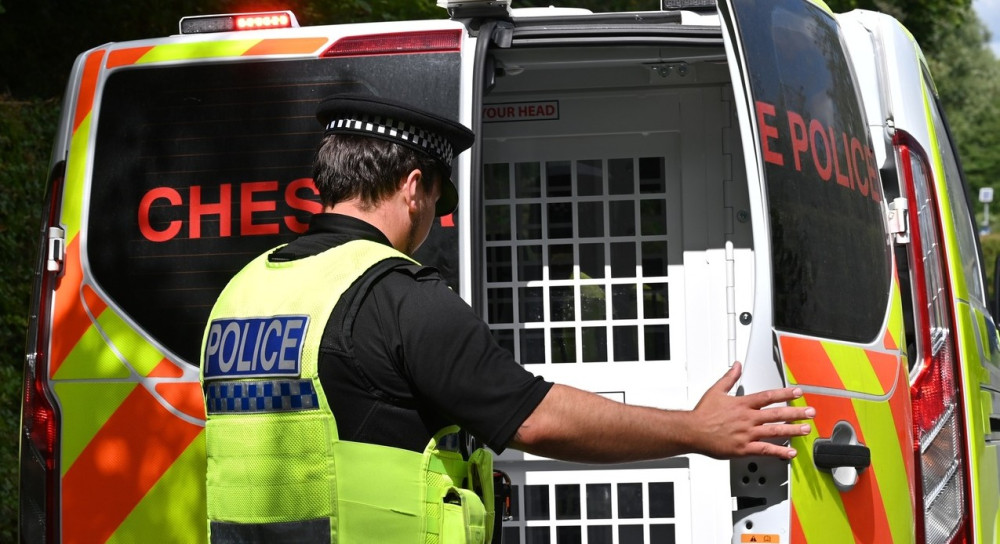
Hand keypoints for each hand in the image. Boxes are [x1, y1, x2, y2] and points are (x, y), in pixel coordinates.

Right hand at [688, 361, 813, 459]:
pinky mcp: (744, 448)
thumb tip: (736, 366)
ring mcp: (747, 433)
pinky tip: (790, 453)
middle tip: (810, 412)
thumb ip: (729, 378)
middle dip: (796, 413)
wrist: (692, 431)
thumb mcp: (716, 390)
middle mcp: (748, 418)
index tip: (797, 393)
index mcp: (742, 404)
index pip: (768, 396)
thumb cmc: (702, 414)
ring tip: (806, 430)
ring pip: (775, 431)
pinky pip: (765, 450)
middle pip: (777, 414)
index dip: (785, 394)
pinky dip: (779, 452)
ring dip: (792, 430)